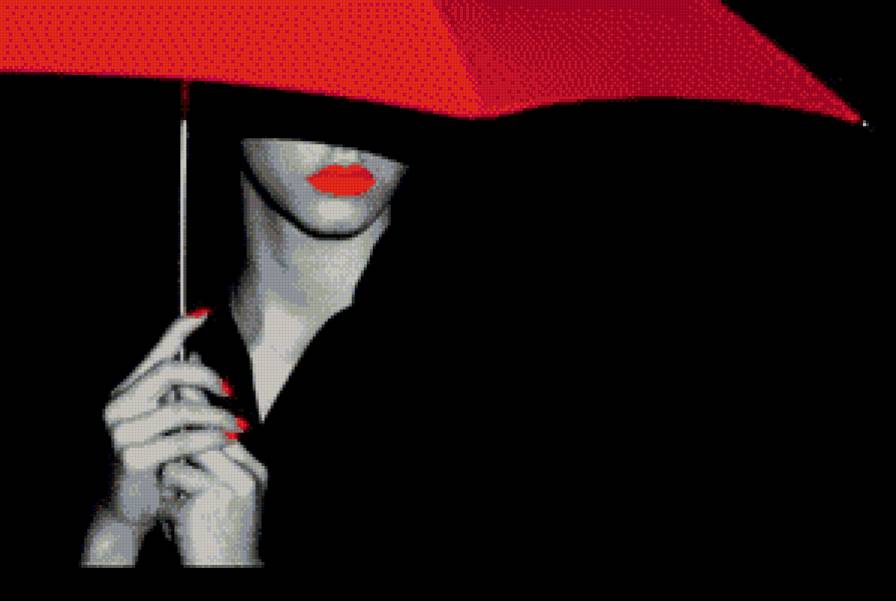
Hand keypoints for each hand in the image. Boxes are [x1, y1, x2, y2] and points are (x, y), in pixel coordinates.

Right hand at [83, 312, 234, 564]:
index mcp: (125, 392)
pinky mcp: (131, 458)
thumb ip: (174, 392)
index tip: (206, 314)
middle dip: (206, 376)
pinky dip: (211, 438)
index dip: (179, 329)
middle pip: (168, 372)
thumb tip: (199, 354)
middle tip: (231, 389)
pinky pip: (181, 440)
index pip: (155, 352)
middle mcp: (117, 406)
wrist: (124, 508)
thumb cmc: (148, 461)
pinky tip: (228, 439)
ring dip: (216, 414)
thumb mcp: (161, 422)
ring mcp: (120, 432)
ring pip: (180, 408)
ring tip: (238, 422)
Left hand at [162, 442, 267, 565]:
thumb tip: (190, 431)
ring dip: (169, 492)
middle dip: (179, 460)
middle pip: (197, 445)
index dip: (198, 432)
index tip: (183, 431)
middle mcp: (243, 477)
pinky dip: (166, 513)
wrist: (228, 569)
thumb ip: (221, 467)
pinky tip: (180, 529)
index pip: (222, 434)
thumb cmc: (225, 535)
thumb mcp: (233, 497)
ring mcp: (224, 489)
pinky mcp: (200, 504)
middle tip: (176, 480)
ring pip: (174, 468)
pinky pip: (166, 497)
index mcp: (255, 472)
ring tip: (182, 512)